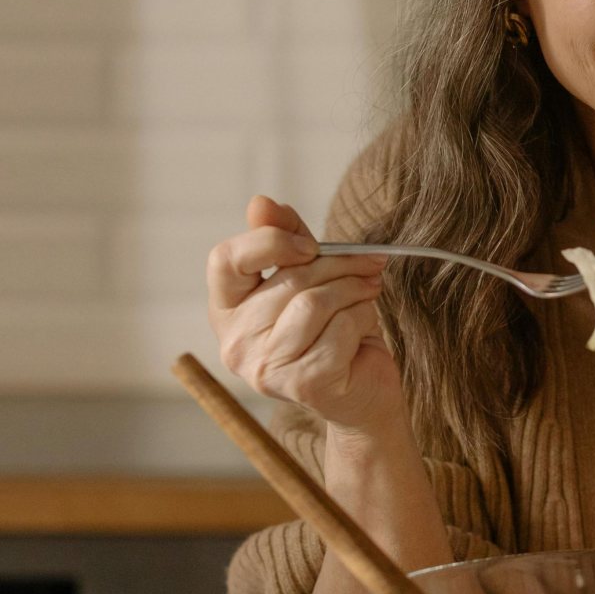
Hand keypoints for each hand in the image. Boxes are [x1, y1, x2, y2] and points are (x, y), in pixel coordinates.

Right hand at [206, 195, 402, 433]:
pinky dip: (362, 318)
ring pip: (315, 301)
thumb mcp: (310, 275)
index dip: (269, 241)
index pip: (225, 260)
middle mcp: (235, 343)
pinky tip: (363, 328)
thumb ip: (286, 238)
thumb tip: (260, 203)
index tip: (309, 244)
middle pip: (288, 278)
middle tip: (369, 263)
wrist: (364, 390)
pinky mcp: (302, 384)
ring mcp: (265, 368)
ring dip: (354, 290)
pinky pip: (339, 328)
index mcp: (227, 311)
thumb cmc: (334, 329)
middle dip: (339, 264)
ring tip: (368, 292)